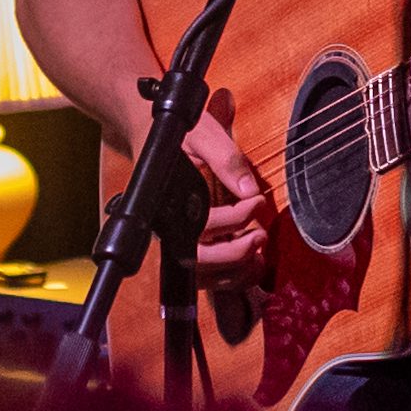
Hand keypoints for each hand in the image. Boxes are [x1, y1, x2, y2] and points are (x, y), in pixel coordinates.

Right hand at [163, 107, 270, 260]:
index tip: (256, 202)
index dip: (234, 219)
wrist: (150, 133)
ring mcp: (176, 240)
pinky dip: (230, 277)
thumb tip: (248, 188)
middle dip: (234, 255)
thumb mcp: (202, 133)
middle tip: (260, 236)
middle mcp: (167, 226)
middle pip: (198, 261)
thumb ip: (225, 158)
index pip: (201, 224)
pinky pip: (206, 275)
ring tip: (259, 253)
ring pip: (202, 275)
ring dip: (235, 272)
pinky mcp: (187, 245)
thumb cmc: (177, 133)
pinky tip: (251, 263)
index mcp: (167, 200)